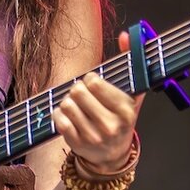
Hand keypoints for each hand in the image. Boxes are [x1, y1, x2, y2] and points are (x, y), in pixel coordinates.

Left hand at [53, 31, 143, 172]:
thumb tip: (125, 35)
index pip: (95, 83)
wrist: (112, 154)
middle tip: (83, 94)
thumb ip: (131, 62)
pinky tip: (69, 116)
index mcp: (125, 111)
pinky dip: (60, 113)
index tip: (94, 84)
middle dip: (78, 89)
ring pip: (67, 104)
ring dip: (68, 101)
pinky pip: (58, 118)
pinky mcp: (77, 144)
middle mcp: (110, 126)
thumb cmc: (120, 118)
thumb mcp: (131, 93)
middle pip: (78, 92)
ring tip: (77, 105)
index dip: (91, 80)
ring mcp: (93, 137)